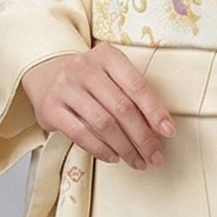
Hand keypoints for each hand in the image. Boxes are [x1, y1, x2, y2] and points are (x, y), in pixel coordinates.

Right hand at [22, 44, 174, 168]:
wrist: (47, 73)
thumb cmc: (90, 79)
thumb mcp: (112, 74)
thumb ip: (133, 95)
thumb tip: (159, 129)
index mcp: (107, 56)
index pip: (137, 86)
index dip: (155, 111)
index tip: (169, 132)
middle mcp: (84, 68)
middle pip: (122, 108)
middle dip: (143, 137)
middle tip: (155, 156)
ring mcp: (65, 87)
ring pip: (103, 124)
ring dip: (125, 148)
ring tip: (137, 161)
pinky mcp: (51, 108)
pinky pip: (81, 134)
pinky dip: (101, 149)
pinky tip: (113, 157)